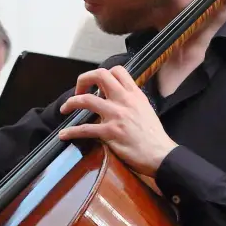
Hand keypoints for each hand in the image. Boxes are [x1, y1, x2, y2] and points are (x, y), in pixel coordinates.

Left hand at [57, 66, 177, 174]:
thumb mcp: (145, 109)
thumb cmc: (153, 135)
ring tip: (65, 109)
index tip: (94, 85)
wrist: (160, 154)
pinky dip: (71, 132)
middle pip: (100, 76)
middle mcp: (124, 100)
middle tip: (78, 91)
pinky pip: (84, 129)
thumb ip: (130, 101)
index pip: (116, 71)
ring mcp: (116, 115)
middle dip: (83, 80)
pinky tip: (64, 134)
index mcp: (134, 94)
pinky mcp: (110, 132)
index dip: (101, 74)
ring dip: (70, 103)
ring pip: (86, 100)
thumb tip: (114, 99)